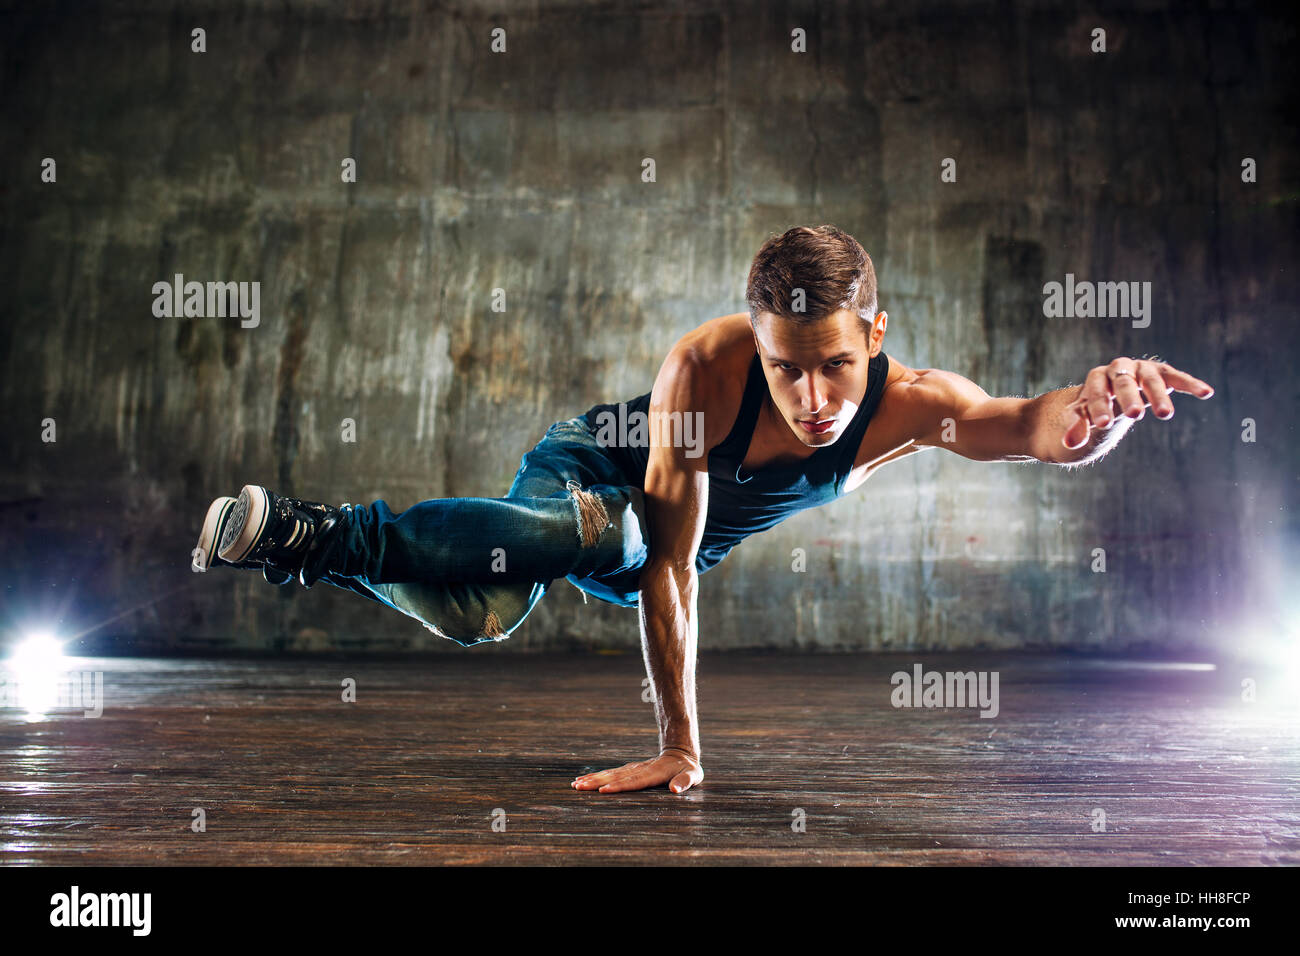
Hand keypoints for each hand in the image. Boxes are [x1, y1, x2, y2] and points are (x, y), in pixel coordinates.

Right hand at [571, 747, 702, 793]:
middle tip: (579, 787)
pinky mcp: (629, 770)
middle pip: (615, 777)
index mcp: (653, 773)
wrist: (679, 753)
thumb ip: (684, 781)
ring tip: (576, 784)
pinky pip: (610, 774)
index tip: (602, 791)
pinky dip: (597, 777)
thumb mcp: (692, 775)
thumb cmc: (687, 769)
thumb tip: (675, 789)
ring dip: (592, 779)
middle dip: (596, 783)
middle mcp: (639, 769)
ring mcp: (632, 769)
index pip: (633, 781)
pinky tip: (584, 780)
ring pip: (609, 774)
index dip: (618, 787)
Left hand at [1063, 357, 1213, 449]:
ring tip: (1165, 415)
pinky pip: (1176, 377)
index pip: (1096, 391)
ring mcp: (1141, 369)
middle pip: (1122, 381)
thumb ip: (1077, 427)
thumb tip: (1069, 444)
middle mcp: (1119, 369)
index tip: (1103, 424)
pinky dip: (1190, 384)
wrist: (1111, 393)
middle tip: (1134, 415)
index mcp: (1096, 378)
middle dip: (1128, 397)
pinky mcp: (1161, 373)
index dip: (1098, 406)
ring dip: (1158, 394)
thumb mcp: (1083, 418)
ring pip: (1150, 379)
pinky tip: (1207, 393)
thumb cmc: (1095, 407)